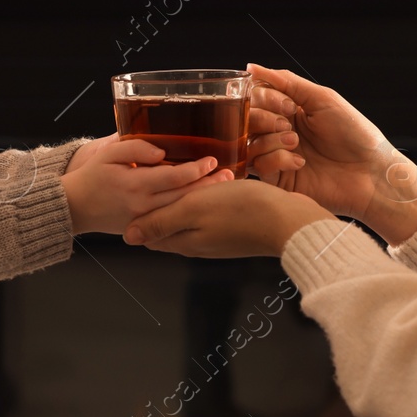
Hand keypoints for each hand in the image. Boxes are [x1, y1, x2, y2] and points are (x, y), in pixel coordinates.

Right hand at [60, 136, 232, 235]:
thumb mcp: (109, 153)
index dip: (195, 170)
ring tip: (222, 188)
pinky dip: (187, 212)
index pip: (173, 177)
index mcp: (135, 184)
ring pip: (180, 210)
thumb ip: (135, 147)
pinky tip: (201, 204)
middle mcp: (143, 205)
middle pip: (183, 197)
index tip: (211, 161)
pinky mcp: (144, 229)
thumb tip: (161, 151)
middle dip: (208, 186)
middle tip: (229, 176)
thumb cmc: (92, 177)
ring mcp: (144, 220)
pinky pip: (170, 221)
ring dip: (202, 199)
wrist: (75, 207)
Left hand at [123, 179, 334, 257]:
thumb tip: (128, 236)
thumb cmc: (242, 212)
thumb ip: (160, 222)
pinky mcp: (235, 230)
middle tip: (170, 172)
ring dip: (191, 194)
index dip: (142, 209)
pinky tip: (221, 181)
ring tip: (198, 172)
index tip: (143, 184)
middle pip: (169, 221)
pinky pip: (213, 212)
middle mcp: (197, 244)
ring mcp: (218, 238)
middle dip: (167, 198)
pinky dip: (211, 195)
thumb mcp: (193, 210)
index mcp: (182, 241)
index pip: (148, 230)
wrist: (289, 222)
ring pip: (192, 215)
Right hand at [244, 64, 416, 245]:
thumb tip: (251, 67)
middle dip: (264, 119)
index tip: (289, 105)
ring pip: (248, 143)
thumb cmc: (353, 132)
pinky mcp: (279, 180)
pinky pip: (258, 166)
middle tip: (288, 124)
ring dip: (270, 140)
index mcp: (288, 110)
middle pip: (246, 120)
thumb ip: (286, 82)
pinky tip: (300, 163)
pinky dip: (276, 160)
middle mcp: (279, 131)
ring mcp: (278, 156)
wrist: (370, 172)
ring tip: (296, 144)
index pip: (255, 97)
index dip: (264, 98)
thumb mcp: (321, 98)